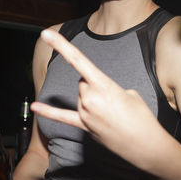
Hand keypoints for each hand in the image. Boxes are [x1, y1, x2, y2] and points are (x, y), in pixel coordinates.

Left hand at [31, 29, 170, 169]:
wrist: (145, 145)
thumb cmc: (142, 118)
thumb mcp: (130, 94)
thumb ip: (108, 88)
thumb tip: (96, 94)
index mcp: (104, 86)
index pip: (79, 61)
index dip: (61, 45)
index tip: (46, 34)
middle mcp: (89, 99)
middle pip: (82, 82)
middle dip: (94, 85)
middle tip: (112, 100)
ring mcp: (85, 114)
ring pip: (80, 97)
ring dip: (91, 99)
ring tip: (111, 113)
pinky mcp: (84, 126)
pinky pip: (63, 117)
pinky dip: (49, 112)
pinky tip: (35, 107)